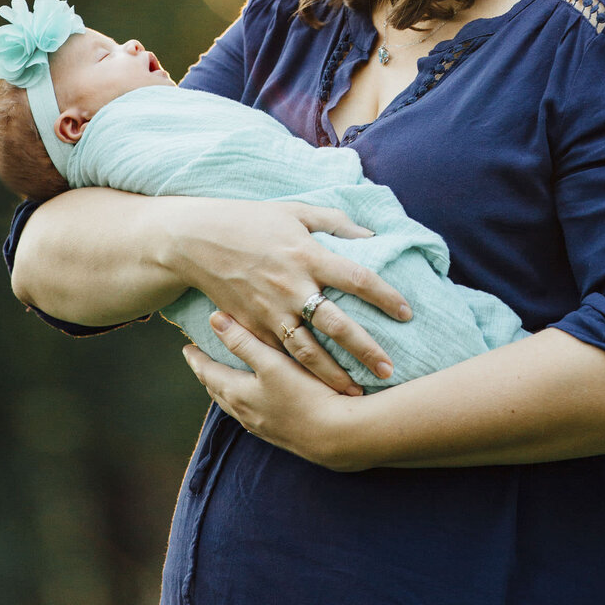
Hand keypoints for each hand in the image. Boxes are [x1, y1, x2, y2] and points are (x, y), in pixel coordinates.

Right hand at [163, 197, 411, 395]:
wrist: (198, 240)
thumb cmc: (251, 221)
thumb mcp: (295, 212)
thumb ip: (335, 222)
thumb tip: (370, 235)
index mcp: (307, 256)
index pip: (356, 279)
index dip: (384, 296)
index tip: (406, 313)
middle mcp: (291, 286)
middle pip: (336, 324)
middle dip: (364, 349)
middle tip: (389, 370)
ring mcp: (269, 310)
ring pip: (307, 350)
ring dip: (333, 373)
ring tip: (357, 392)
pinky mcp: (251, 326)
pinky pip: (278, 355)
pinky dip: (298, 374)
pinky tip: (314, 389)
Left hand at [182, 313, 367, 469]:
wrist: (336, 436)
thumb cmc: (304, 394)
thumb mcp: (271, 363)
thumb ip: (243, 341)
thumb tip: (214, 319)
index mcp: (238, 393)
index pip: (208, 373)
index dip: (197, 359)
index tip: (187, 348)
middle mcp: (245, 413)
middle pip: (219, 391)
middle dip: (208, 375)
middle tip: (202, 362)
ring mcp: (262, 426)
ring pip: (235, 405)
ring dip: (226, 390)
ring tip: (225, 379)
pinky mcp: (280, 433)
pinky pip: (251, 414)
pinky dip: (245, 402)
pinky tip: (256, 401)